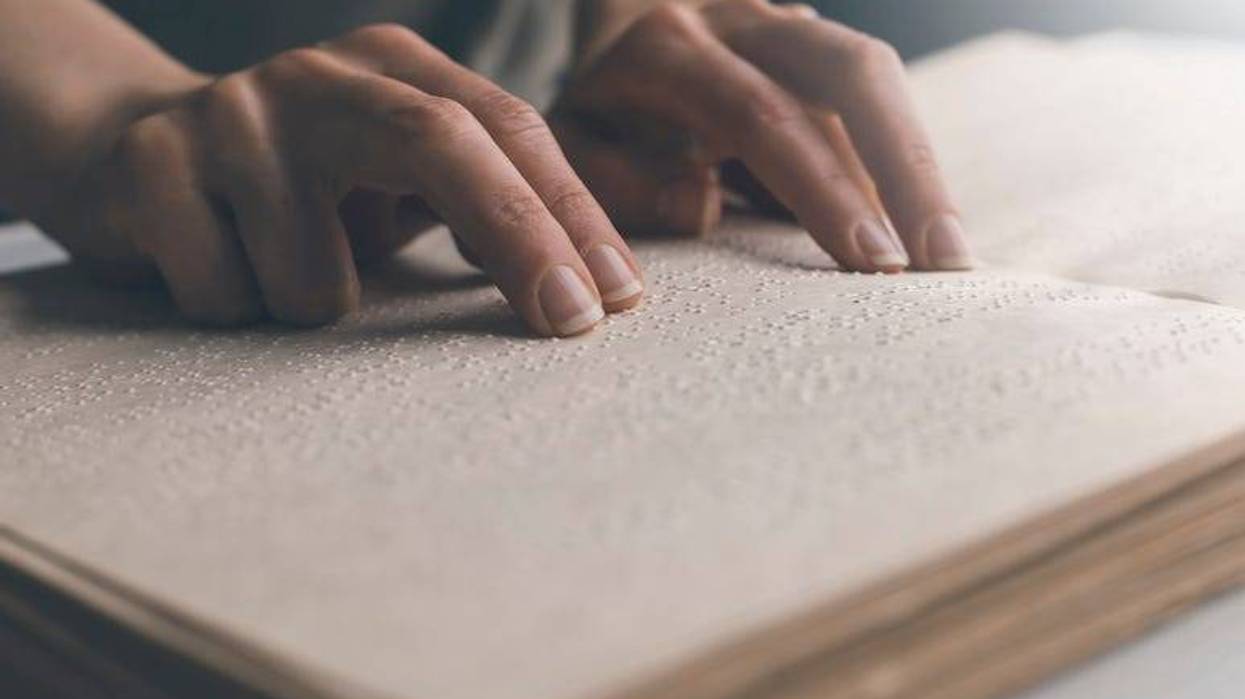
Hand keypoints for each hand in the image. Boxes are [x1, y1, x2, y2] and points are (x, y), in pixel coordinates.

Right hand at [37, 25, 642, 335]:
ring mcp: (232, 112)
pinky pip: (227, 295)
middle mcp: (322, 74)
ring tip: (277, 270)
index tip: (619, 300)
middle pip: (441, 145)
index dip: (572, 215)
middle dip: (520, 241)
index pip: (510, 130)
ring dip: (315, 308)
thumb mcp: (400, 184)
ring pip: (317, 278)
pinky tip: (215, 267)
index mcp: (398, 69)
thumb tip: (597, 291)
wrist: (129, 157)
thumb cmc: (303, 190)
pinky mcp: (152, 164)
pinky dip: (234, 312)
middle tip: (572, 324)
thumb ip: (486, 210)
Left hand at [551, 0, 972, 271]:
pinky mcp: (818, 46)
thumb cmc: (596, 104)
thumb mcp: (571, 147)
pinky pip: (870, 101)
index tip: (870, 259)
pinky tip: (920, 229)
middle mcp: (741, 20)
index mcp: (668, 47)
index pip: (761, 114)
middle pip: (851, 72)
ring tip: (949, 257)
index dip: (823, 187)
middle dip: (908, 167)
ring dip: (918, 166)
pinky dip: (899, 163)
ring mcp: (789, 23)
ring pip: (873, 80)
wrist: (620, 16)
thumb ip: (618, 181)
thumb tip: (705, 208)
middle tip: (944, 262)